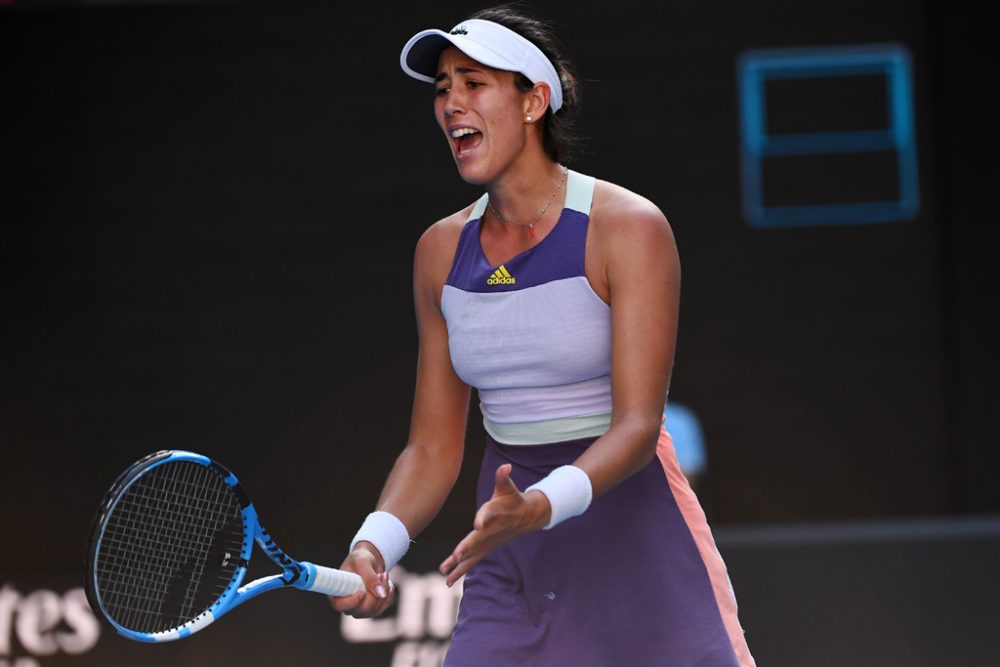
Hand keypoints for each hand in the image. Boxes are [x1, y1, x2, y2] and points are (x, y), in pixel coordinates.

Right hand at [328, 542, 395, 617]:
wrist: (369, 562)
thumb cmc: (360, 559)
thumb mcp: (363, 563)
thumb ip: (370, 577)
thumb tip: (381, 594)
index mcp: (337, 593)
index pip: (340, 606)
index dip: (351, 601)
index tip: (361, 591)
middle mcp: (347, 605)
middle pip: (362, 609)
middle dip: (374, 593)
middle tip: (381, 574)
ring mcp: (359, 610)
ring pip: (374, 610)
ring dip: (384, 592)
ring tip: (384, 574)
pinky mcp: (371, 610)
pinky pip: (383, 608)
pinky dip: (389, 595)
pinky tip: (388, 584)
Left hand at [439, 464, 550, 586]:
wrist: (528, 516)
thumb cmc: (513, 499)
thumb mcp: (508, 487)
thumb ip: (503, 477)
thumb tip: (505, 466)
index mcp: (496, 512)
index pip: (488, 514)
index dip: (483, 518)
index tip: (477, 524)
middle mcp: (491, 530)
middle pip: (478, 539)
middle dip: (466, 547)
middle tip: (456, 555)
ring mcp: (489, 542)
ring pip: (473, 554)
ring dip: (459, 565)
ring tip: (445, 574)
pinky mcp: (486, 548)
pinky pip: (472, 561)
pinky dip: (460, 570)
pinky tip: (448, 580)